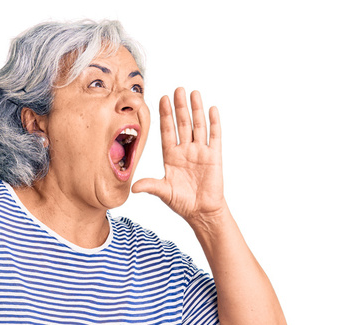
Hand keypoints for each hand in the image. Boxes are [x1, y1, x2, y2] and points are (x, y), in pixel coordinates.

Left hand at [132, 87, 225, 223]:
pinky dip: (213, 123)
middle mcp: (185, 151)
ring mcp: (200, 152)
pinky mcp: (214, 156)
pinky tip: (211, 109)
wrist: (201, 212)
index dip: (165, 115)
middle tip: (177, 90)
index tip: (162, 99)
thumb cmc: (182, 203)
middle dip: (179, 107)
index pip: (167, 131)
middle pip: (182, 124)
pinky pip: (214, 136)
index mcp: (171, 157)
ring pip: (198, 126)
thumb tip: (133, 187)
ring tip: (193, 93)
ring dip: (196, 110)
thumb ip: (150, 186)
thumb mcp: (163, 192)